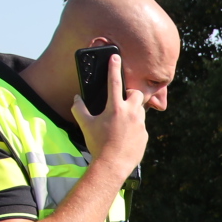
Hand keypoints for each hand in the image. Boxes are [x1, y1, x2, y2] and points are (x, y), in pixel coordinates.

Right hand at [74, 51, 147, 171]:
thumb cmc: (97, 144)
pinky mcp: (145, 136)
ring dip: (132, 110)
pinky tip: (124, 135)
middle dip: (130, 93)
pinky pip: (140, 126)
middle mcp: (131, 113)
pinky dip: (133, 126)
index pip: (115, 82)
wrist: (112, 165)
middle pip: (136, 93)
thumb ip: (79, 108)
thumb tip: (76, 99)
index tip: (115, 56)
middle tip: (122, 99)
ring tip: (120, 119)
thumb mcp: (85, 124)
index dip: (114, 67)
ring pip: (140, 110)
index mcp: (115, 108)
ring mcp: (140, 125)